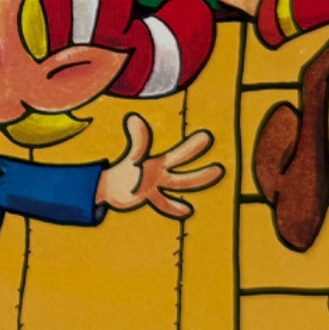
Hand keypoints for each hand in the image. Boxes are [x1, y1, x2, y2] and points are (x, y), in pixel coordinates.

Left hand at [95, 116, 221, 217]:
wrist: (109, 187)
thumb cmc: (122, 171)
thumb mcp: (132, 157)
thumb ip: (138, 141)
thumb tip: (135, 119)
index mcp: (157, 162)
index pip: (178, 154)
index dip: (192, 148)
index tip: (208, 137)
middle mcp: (160, 172)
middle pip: (183, 168)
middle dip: (199, 165)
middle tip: (219, 164)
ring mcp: (157, 185)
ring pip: (179, 184)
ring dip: (196, 181)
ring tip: (215, 174)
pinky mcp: (150, 197)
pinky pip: (164, 202)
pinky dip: (173, 206)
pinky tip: (186, 210)